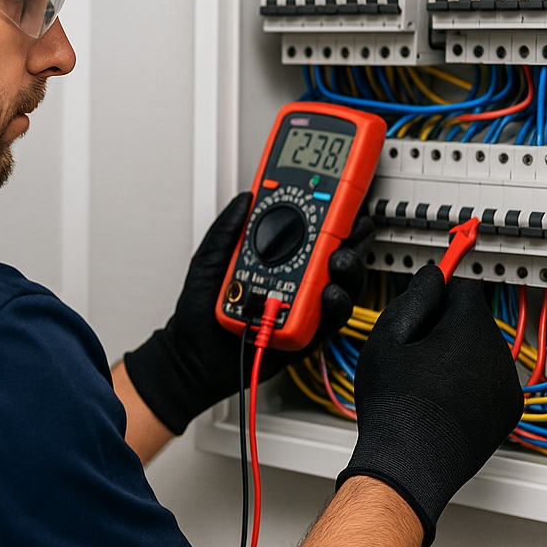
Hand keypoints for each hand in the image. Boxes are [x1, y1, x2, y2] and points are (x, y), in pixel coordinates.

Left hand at [124, 192, 371, 435]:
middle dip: (351, 234)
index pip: (312, 226)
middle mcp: (297, 275)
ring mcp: (305, 302)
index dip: (332, 208)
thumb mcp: (209, 259)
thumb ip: (227, 228)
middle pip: (339, 249)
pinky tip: (328, 293)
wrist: (195, 355)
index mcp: (278, 253)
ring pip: (343, 281)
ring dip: (348, 266)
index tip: (342, 191)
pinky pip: (332, 316)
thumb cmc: (200, 310)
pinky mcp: (309, 330)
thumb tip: (246, 198)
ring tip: (338, 260)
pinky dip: (336, 304)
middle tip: (350, 225)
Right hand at [337, 264, 522, 546]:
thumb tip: (432, 277)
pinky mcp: (507, 413)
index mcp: (470, 333)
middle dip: (447, 328)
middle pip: (474, 321)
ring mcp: (506, 388)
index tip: (424, 302)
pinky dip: (470, 384)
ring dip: (458, 355)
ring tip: (423, 381)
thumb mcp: (387, 341)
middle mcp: (498, 358)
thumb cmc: (393, 408)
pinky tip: (440, 400)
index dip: (437, 294)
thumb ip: (413, 300)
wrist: (408, 465)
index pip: (463, 289)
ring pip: (482, 352)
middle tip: (412, 352)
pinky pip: (490, 381)